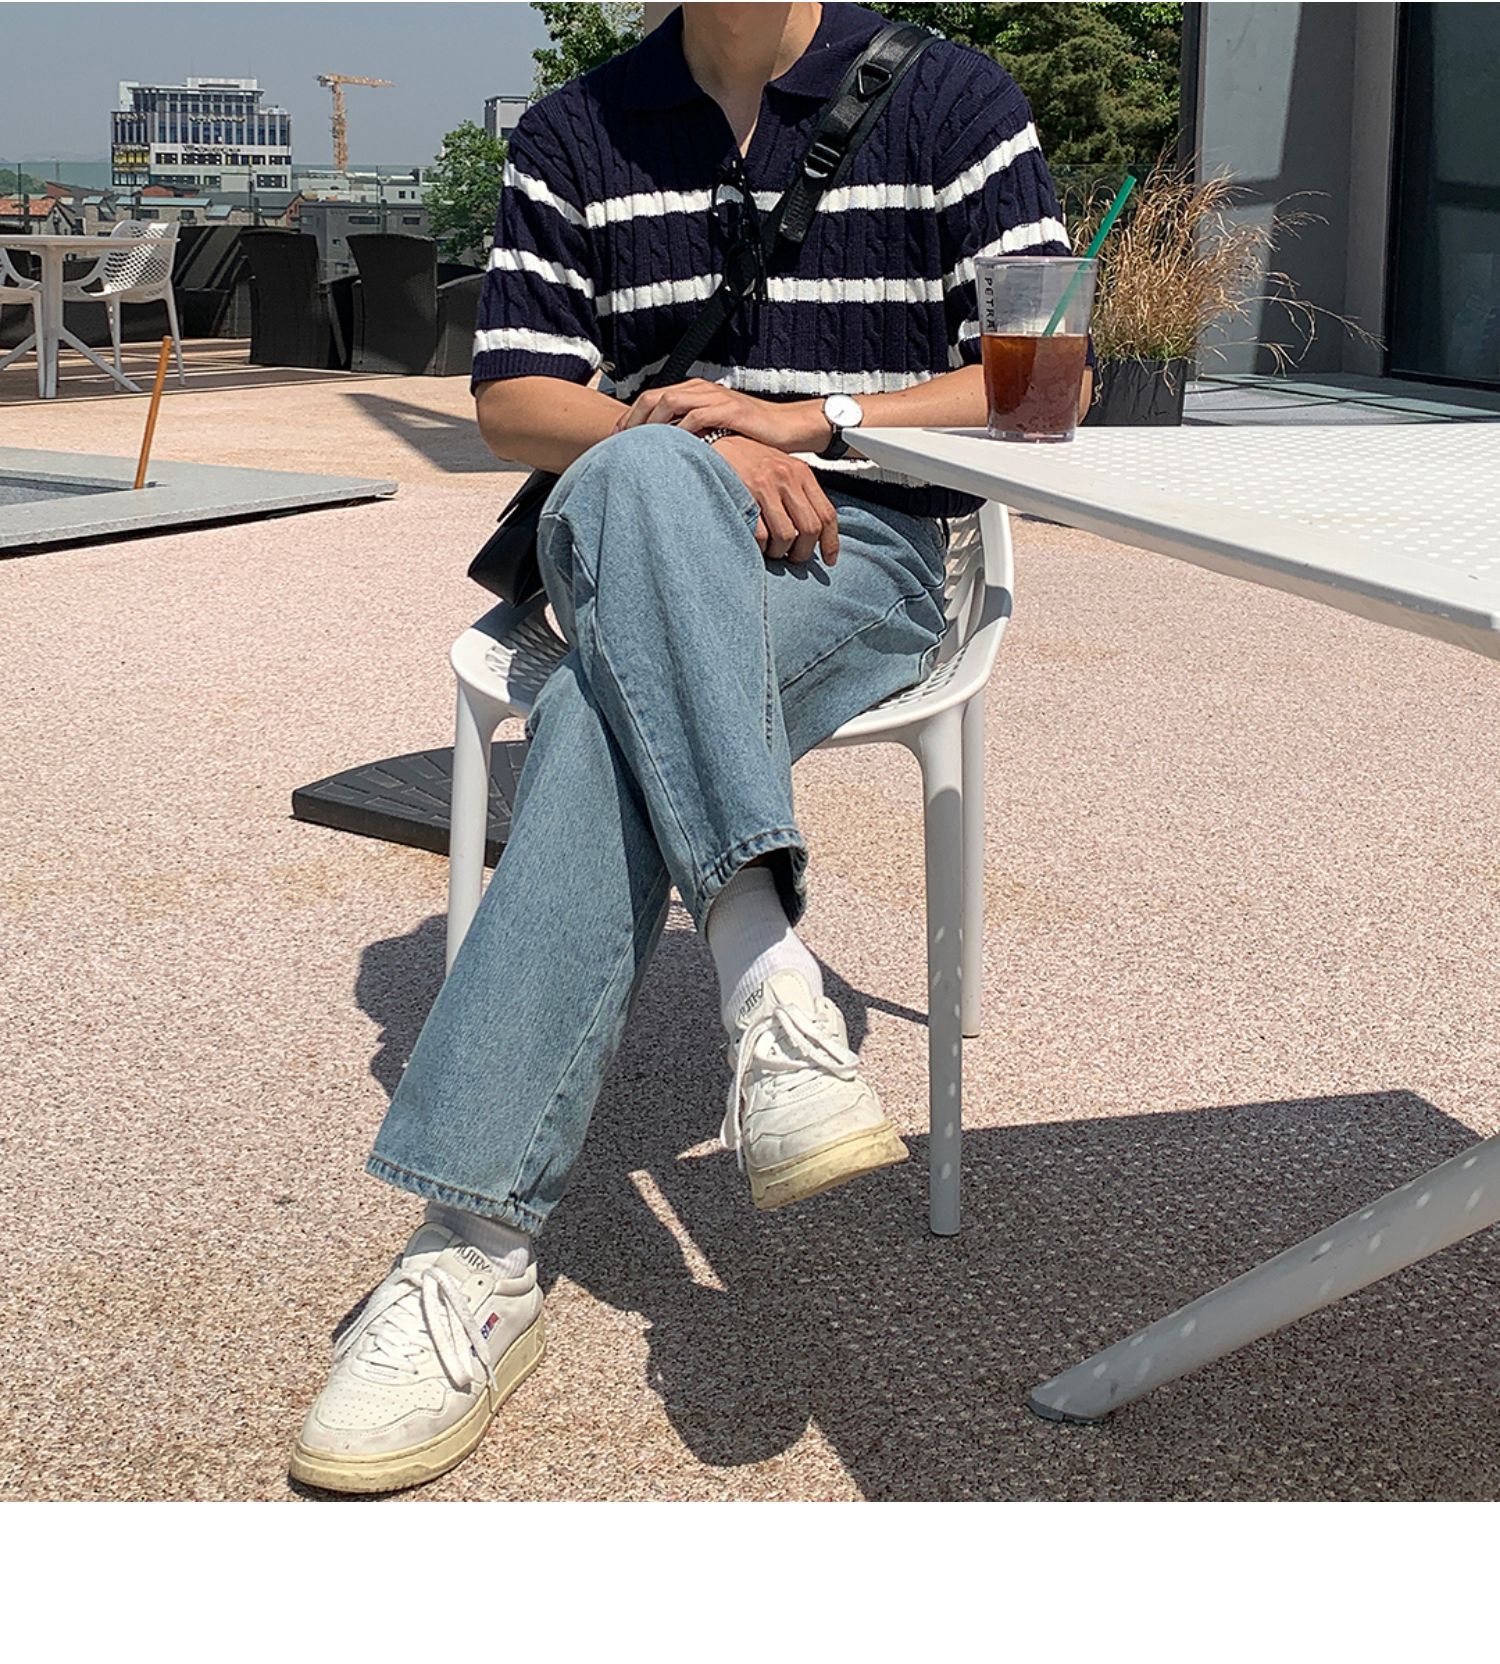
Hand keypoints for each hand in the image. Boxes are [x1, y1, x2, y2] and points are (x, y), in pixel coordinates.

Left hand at [613, 379, 826, 453]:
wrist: (787, 428)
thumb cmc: (750, 434)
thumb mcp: (714, 432)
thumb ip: (689, 435)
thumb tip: (662, 454)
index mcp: (693, 392)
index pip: (651, 399)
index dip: (630, 418)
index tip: (615, 439)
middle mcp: (700, 390)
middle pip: (654, 397)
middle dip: (633, 420)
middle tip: (619, 444)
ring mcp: (714, 397)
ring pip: (670, 402)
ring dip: (651, 424)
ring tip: (639, 444)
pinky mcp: (729, 410)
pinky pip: (697, 416)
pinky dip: (680, 430)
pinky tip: (671, 447)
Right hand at [712, 434, 839, 564]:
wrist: (720, 441)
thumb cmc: (751, 460)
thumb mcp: (783, 470)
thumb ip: (800, 494)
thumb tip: (814, 532)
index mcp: (801, 473)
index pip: (827, 514)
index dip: (830, 542)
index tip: (829, 559)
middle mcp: (787, 478)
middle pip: (809, 528)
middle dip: (803, 552)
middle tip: (793, 557)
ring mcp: (765, 486)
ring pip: (785, 535)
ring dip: (779, 552)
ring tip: (772, 550)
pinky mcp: (744, 495)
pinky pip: (760, 535)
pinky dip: (760, 547)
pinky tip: (756, 544)